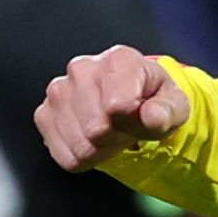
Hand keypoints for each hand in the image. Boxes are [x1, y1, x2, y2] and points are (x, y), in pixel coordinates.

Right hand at [37, 44, 186, 169]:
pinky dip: (83, 157)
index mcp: (118, 59)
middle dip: (118, 138)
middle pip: (98, 130)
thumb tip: (153, 117)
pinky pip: (66, 156)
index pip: (119, 105)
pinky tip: (92, 138)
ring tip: (111, 131)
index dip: (135, 123)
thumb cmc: (152, 101)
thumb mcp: (173, 106)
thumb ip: (167, 111)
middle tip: (127, 127)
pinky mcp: (44, 114)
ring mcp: (58, 90)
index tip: (142, 117)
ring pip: (81, 146)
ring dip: (101, 149)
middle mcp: (82, 68)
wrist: (131, 102)